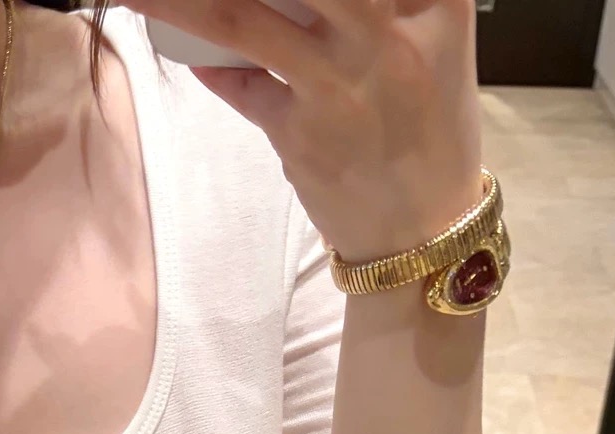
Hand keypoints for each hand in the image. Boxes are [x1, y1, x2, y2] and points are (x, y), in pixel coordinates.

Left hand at [139, 0, 482, 261]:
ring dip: (180, 0)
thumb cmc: (429, 125)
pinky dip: (211, 64)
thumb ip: (381, 4)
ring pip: (242, 20)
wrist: (426, 229)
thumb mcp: (434, 41)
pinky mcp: (301, 134)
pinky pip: (240, 84)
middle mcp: (385, 34)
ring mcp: (338, 85)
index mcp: (434, 2)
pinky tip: (186, 46)